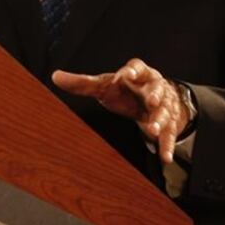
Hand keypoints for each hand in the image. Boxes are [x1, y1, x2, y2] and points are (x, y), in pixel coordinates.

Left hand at [52, 58, 189, 164]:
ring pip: (163, 111)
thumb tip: (55, 76)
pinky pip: (169, 133)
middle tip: (151, 101)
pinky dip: (167, 145)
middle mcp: (153, 86)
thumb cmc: (125, 89)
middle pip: (156, 87)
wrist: (154, 99)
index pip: (137, 67)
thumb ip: (83, 83)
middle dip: (154, 94)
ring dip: (159, 120)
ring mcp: (163, 105)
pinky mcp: (169, 122)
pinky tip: (164, 157)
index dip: (133, 70)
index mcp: (138, 73)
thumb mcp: (105, 85)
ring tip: (152, 131)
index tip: (128, 74)